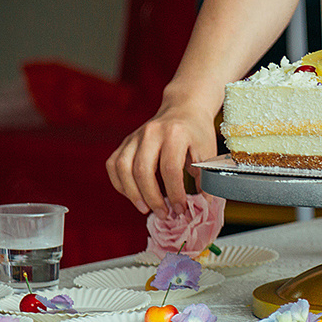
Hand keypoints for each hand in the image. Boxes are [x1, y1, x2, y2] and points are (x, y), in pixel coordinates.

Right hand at [106, 102, 217, 216]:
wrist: (184, 108)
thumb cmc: (197, 132)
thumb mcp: (208, 152)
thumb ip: (205, 178)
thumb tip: (202, 204)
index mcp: (175, 133)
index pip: (170, 169)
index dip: (175, 193)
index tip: (181, 209)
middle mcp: (151, 133)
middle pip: (142, 170)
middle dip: (152, 198)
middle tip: (164, 214)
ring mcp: (135, 136)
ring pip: (123, 168)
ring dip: (133, 194)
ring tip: (146, 209)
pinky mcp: (126, 142)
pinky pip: (113, 165)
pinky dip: (120, 184)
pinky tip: (134, 195)